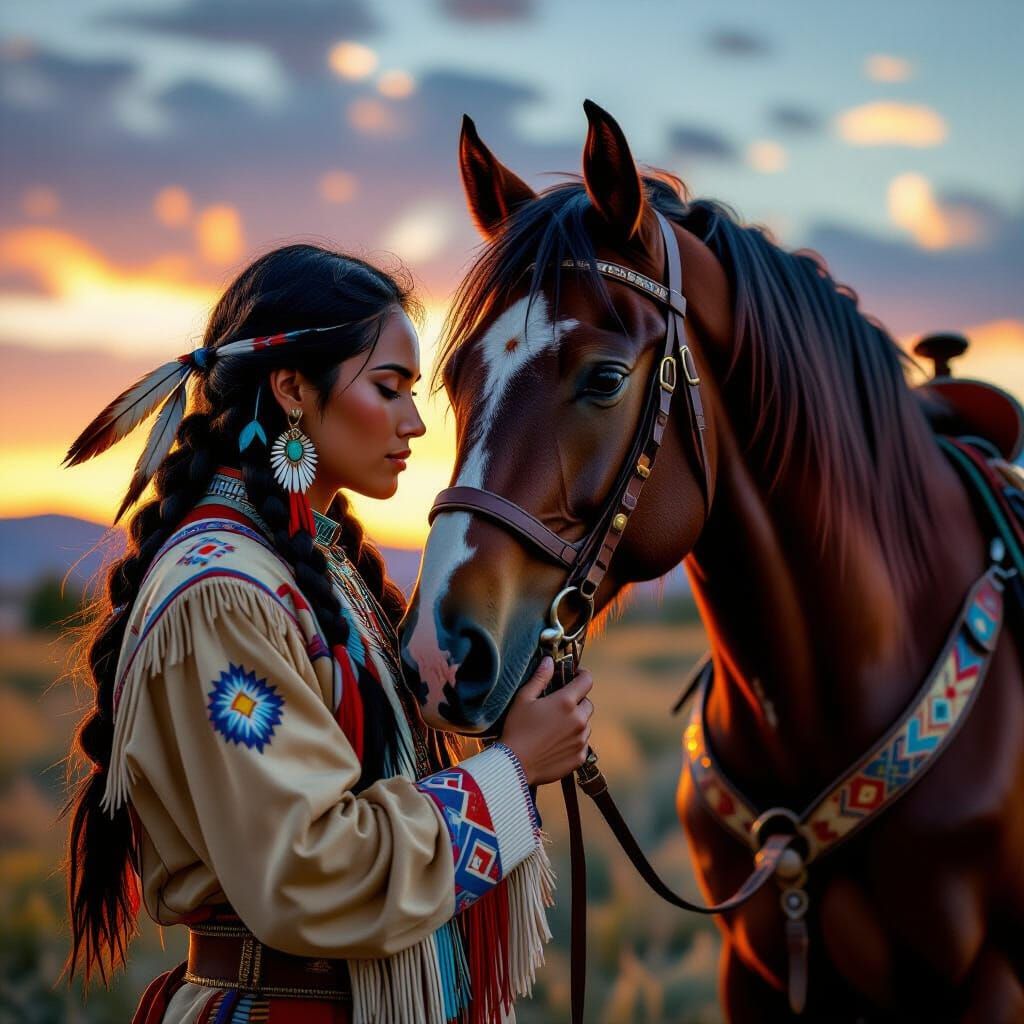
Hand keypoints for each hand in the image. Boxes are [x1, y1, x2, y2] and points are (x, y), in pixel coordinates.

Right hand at [501, 657, 593, 785]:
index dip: (582, 675)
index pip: (587, 681)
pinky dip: (573, 740)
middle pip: (587, 703)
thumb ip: (540, 678)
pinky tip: (555, 743)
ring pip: (585, 724)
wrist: (514, 765)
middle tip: (558, 706)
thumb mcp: (523, 698)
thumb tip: (550, 660)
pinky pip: (582, 743)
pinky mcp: (580, 757)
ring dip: (575, 722)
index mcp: (566, 702)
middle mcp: (579, 720)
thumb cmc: (516, 729)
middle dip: (577, 701)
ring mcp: (581, 740)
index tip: (574, 676)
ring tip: (554, 727)